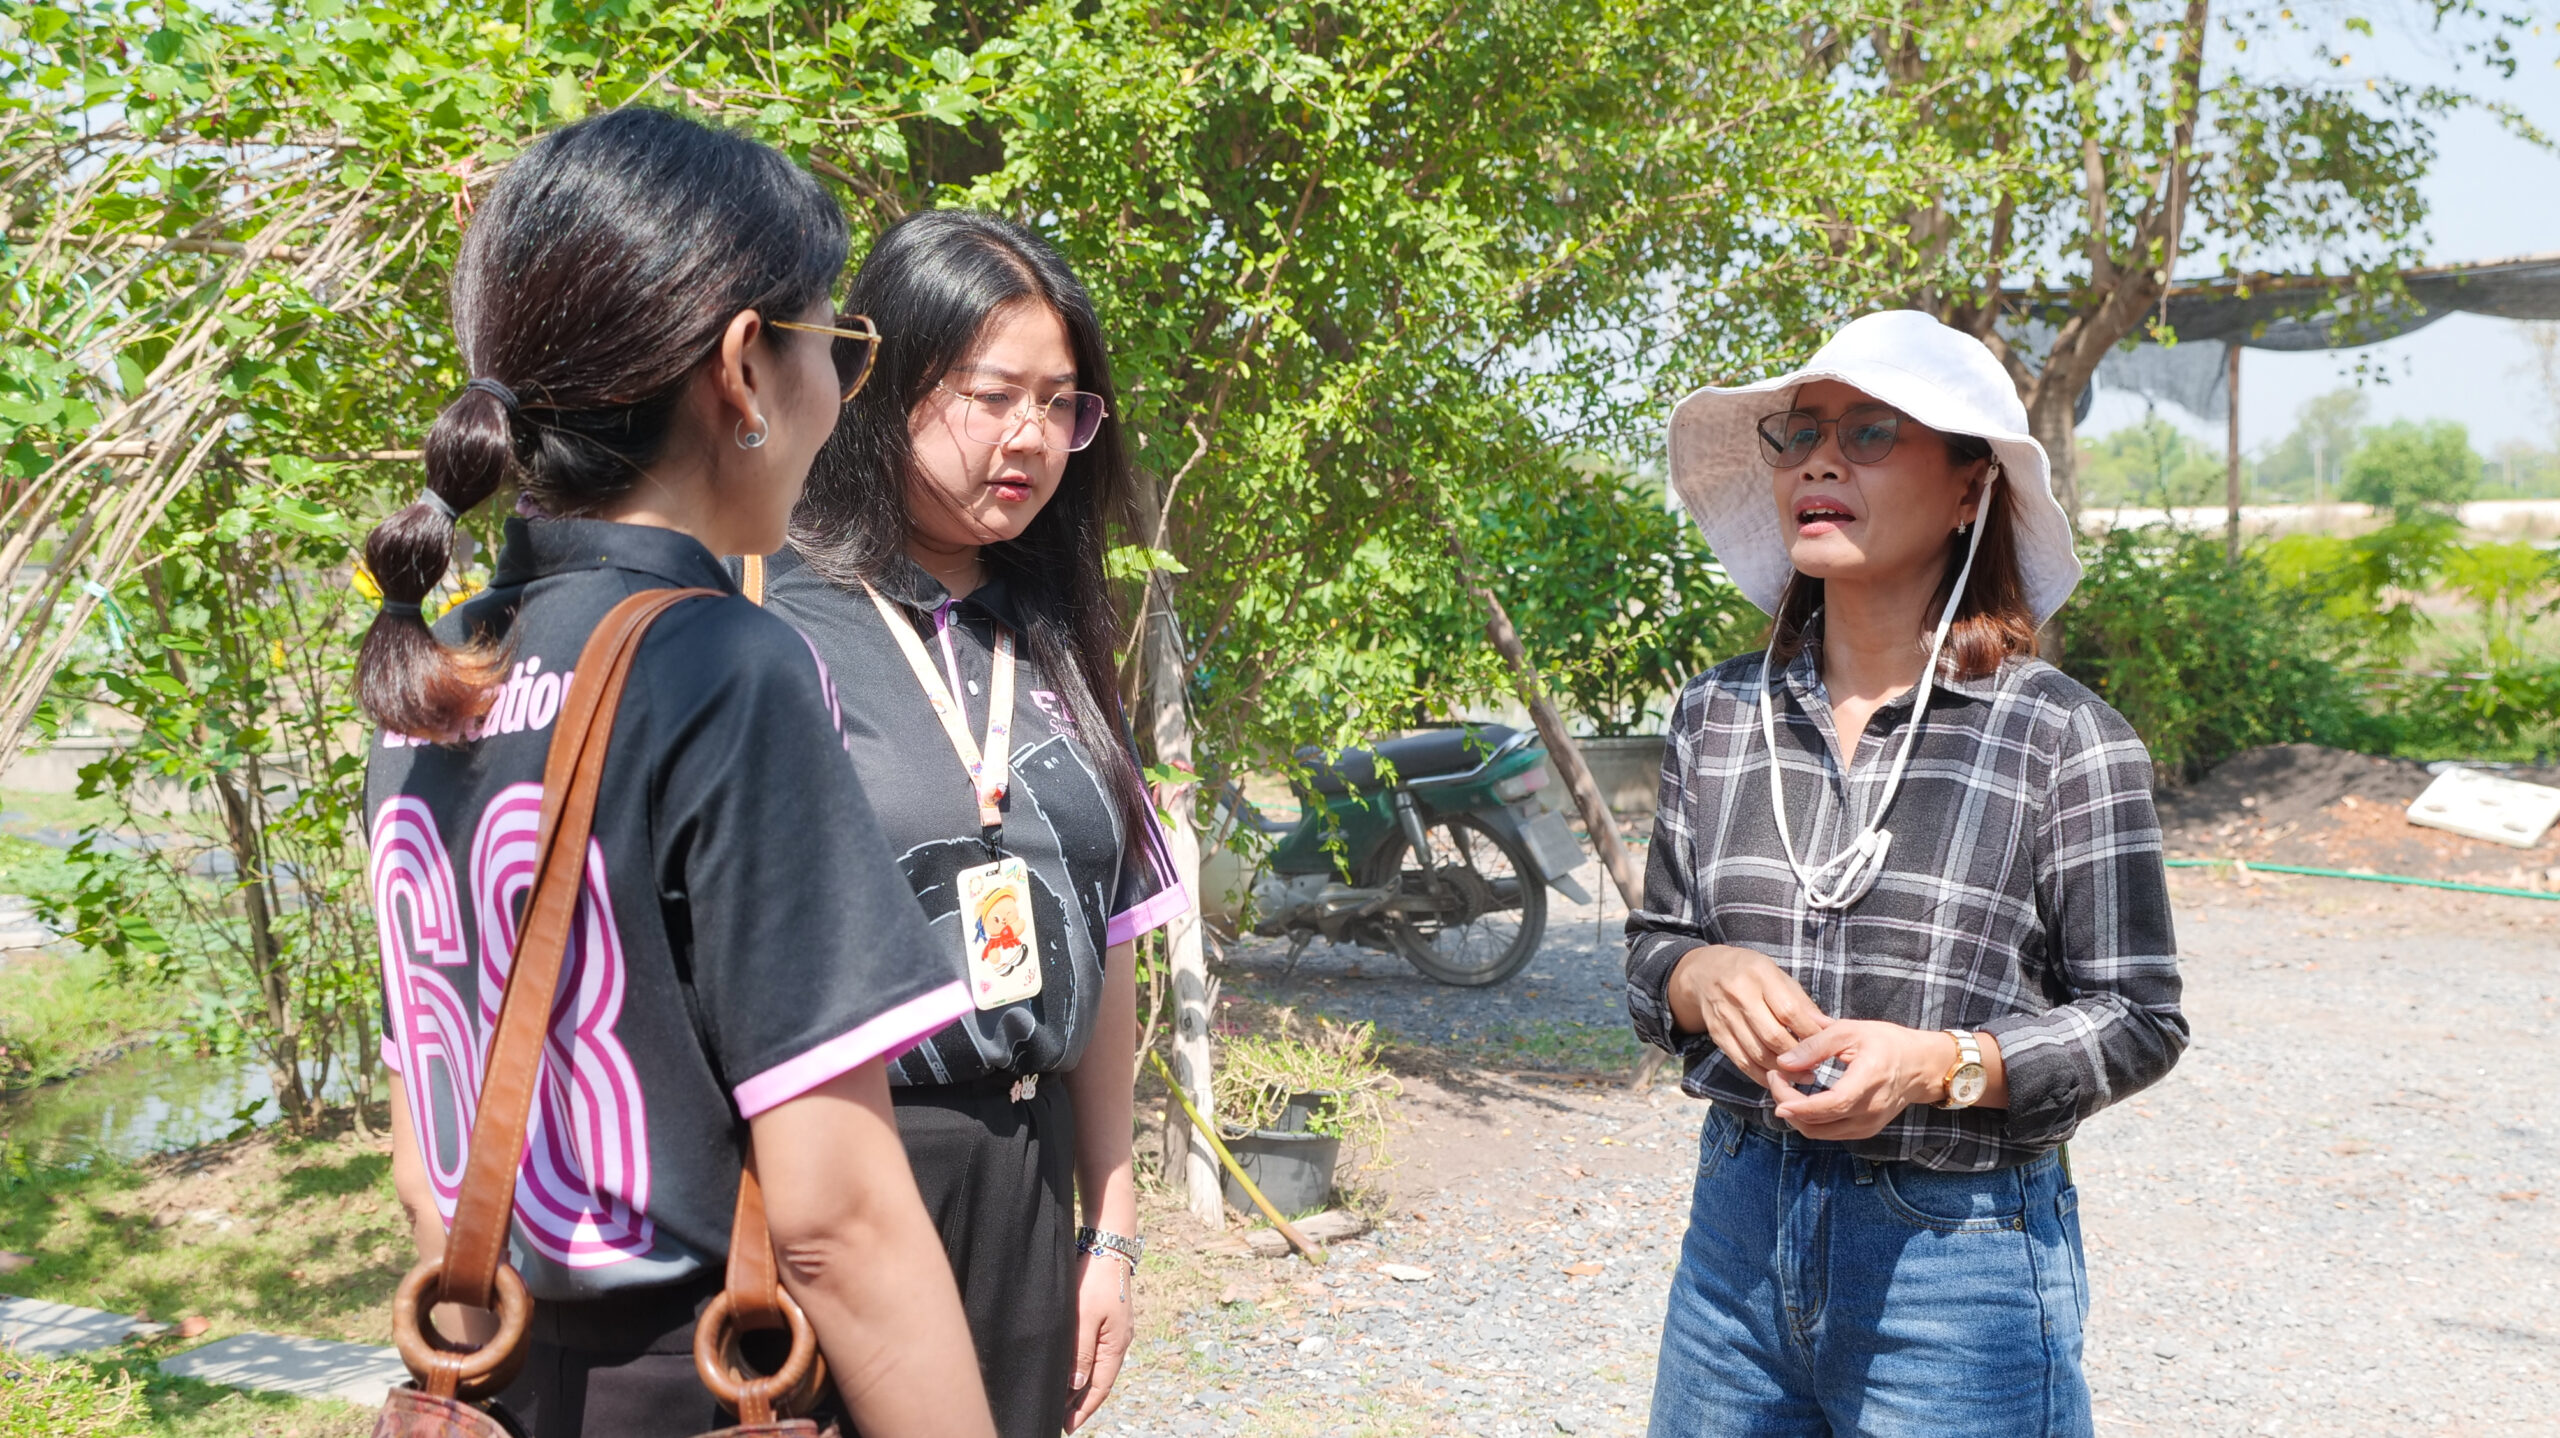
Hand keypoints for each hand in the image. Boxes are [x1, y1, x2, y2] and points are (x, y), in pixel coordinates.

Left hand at [1063, 1251, 1133, 1431]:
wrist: (1108, 1246)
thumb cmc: (1094, 1281)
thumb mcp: (1083, 1318)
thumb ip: (1081, 1352)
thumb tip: (1077, 1384)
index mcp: (1116, 1345)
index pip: (1100, 1387)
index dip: (1084, 1408)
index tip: (1068, 1426)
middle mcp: (1120, 1341)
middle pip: (1101, 1381)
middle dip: (1082, 1402)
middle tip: (1062, 1419)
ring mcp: (1117, 1330)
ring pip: (1099, 1367)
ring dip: (1083, 1385)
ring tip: (1064, 1400)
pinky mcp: (1111, 1319)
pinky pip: (1099, 1352)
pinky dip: (1086, 1367)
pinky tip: (1075, 1369)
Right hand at [1667, 944, 1829, 1076]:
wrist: (1705, 973)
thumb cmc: (1751, 973)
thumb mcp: (1778, 975)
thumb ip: (1801, 1002)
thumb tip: (1828, 1028)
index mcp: (1760, 975)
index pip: (1789, 1011)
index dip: (1810, 1032)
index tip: (1826, 1045)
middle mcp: (1739, 995)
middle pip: (1773, 1036)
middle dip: (1799, 1056)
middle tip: (1816, 1066)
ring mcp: (1725, 1016)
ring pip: (1758, 1054)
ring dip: (1783, 1070)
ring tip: (1803, 1076)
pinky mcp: (1717, 1034)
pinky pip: (1742, 1062)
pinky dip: (1762, 1075)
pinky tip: (1779, 1078)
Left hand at [1758, 1020, 1952, 1141]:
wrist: (1921, 1066)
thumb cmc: (1887, 1043)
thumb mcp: (1851, 1031)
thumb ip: (1816, 1045)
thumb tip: (1784, 1062)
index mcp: (1870, 1080)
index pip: (1833, 1103)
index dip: (1801, 1104)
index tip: (1777, 1091)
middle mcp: (1871, 1110)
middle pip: (1818, 1122)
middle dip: (1788, 1103)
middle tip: (1776, 1077)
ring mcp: (1868, 1125)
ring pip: (1819, 1132)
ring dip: (1795, 1114)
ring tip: (1785, 1086)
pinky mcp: (1864, 1131)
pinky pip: (1828, 1132)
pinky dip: (1809, 1119)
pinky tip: (1801, 1099)